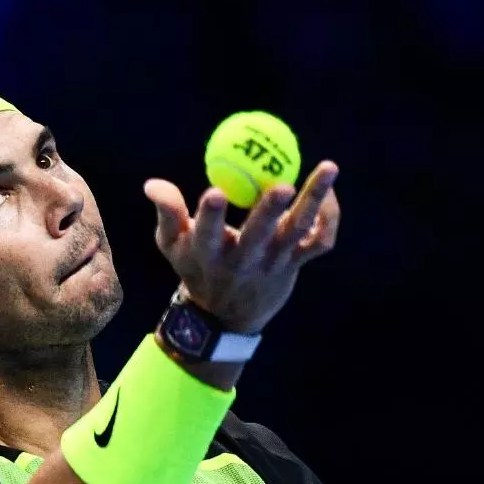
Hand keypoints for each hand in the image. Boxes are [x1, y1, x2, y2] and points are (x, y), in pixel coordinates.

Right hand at [144, 161, 340, 333]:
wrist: (227, 317)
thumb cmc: (197, 269)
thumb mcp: (174, 246)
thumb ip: (167, 213)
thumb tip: (152, 184)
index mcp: (209, 253)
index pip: (207, 233)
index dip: (210, 215)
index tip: (214, 192)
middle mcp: (243, 259)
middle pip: (259, 234)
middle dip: (270, 210)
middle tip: (283, 184)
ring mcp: (273, 262)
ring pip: (297, 231)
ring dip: (314, 199)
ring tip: (329, 167)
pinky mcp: (295, 263)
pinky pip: (320, 241)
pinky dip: (330, 217)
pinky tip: (328, 191)